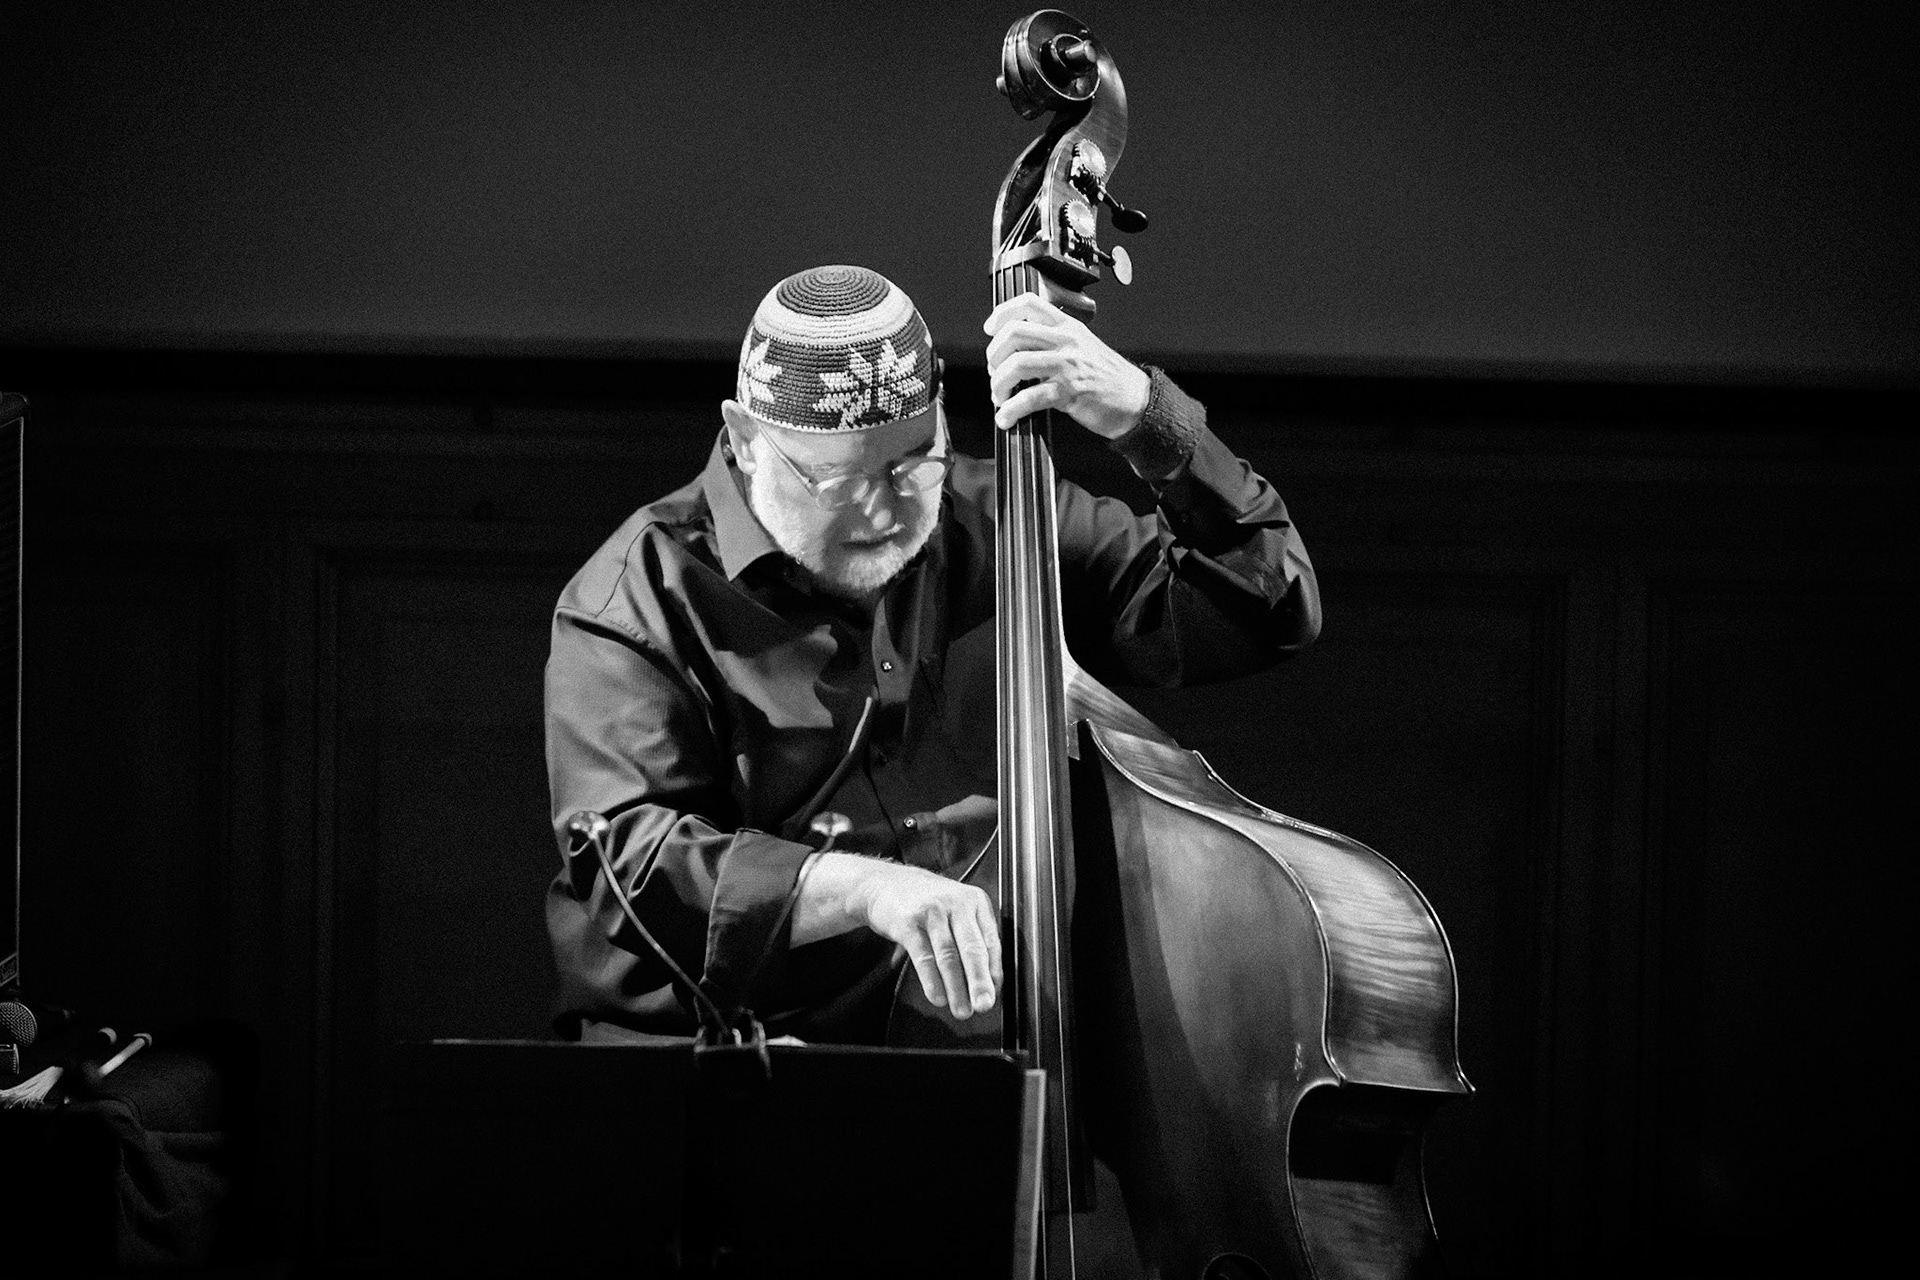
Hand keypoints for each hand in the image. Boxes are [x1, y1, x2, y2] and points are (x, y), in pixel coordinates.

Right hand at [793, 852, 1001, 1017]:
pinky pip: (923, 955)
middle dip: (979, 982)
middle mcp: (957, 904)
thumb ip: (973, 938)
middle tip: (983, 1005)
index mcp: (975, 902)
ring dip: (956, 987)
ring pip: (948, 955)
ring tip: (961, 1009)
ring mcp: (932, 911)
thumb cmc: (926, 903)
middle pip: (972, 948)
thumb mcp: (956, 911)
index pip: (991, 942)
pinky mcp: (908, 922)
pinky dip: (931, 980)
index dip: (993, 973)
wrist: (884, 883)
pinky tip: (937, 997)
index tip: (994, 996)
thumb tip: (989, 981)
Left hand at [983, 291, 1150, 438]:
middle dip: (993, 355)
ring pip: (1016, 365)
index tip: (990, 329)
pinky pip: (1028, 398)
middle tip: (994, 372)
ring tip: (1000, 398)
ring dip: (998, 384)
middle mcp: (1066, 341)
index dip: (1002, 313)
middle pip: (1014, 334)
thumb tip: (1016, 351)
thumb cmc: (1107, 377)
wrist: (1135, 399)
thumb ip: (1053, 342)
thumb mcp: (1082, 346)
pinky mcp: (1069, 391)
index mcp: (1067, 327)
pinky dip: (1010, 410)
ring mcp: (1067, 365)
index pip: (1029, 304)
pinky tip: (1006, 418)